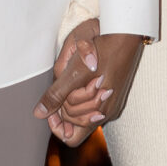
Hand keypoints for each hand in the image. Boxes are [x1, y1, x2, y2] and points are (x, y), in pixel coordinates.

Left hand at [34, 20, 146, 144]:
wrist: (126, 29)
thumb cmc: (103, 45)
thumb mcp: (75, 69)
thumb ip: (57, 94)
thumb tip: (39, 113)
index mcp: (100, 109)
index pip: (71, 136)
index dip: (56, 125)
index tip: (50, 107)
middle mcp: (107, 111)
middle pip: (73, 123)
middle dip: (63, 105)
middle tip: (63, 80)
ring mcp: (111, 102)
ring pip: (81, 112)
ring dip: (71, 96)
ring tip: (73, 74)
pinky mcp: (113, 92)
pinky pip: (90, 102)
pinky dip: (80, 92)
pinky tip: (80, 74)